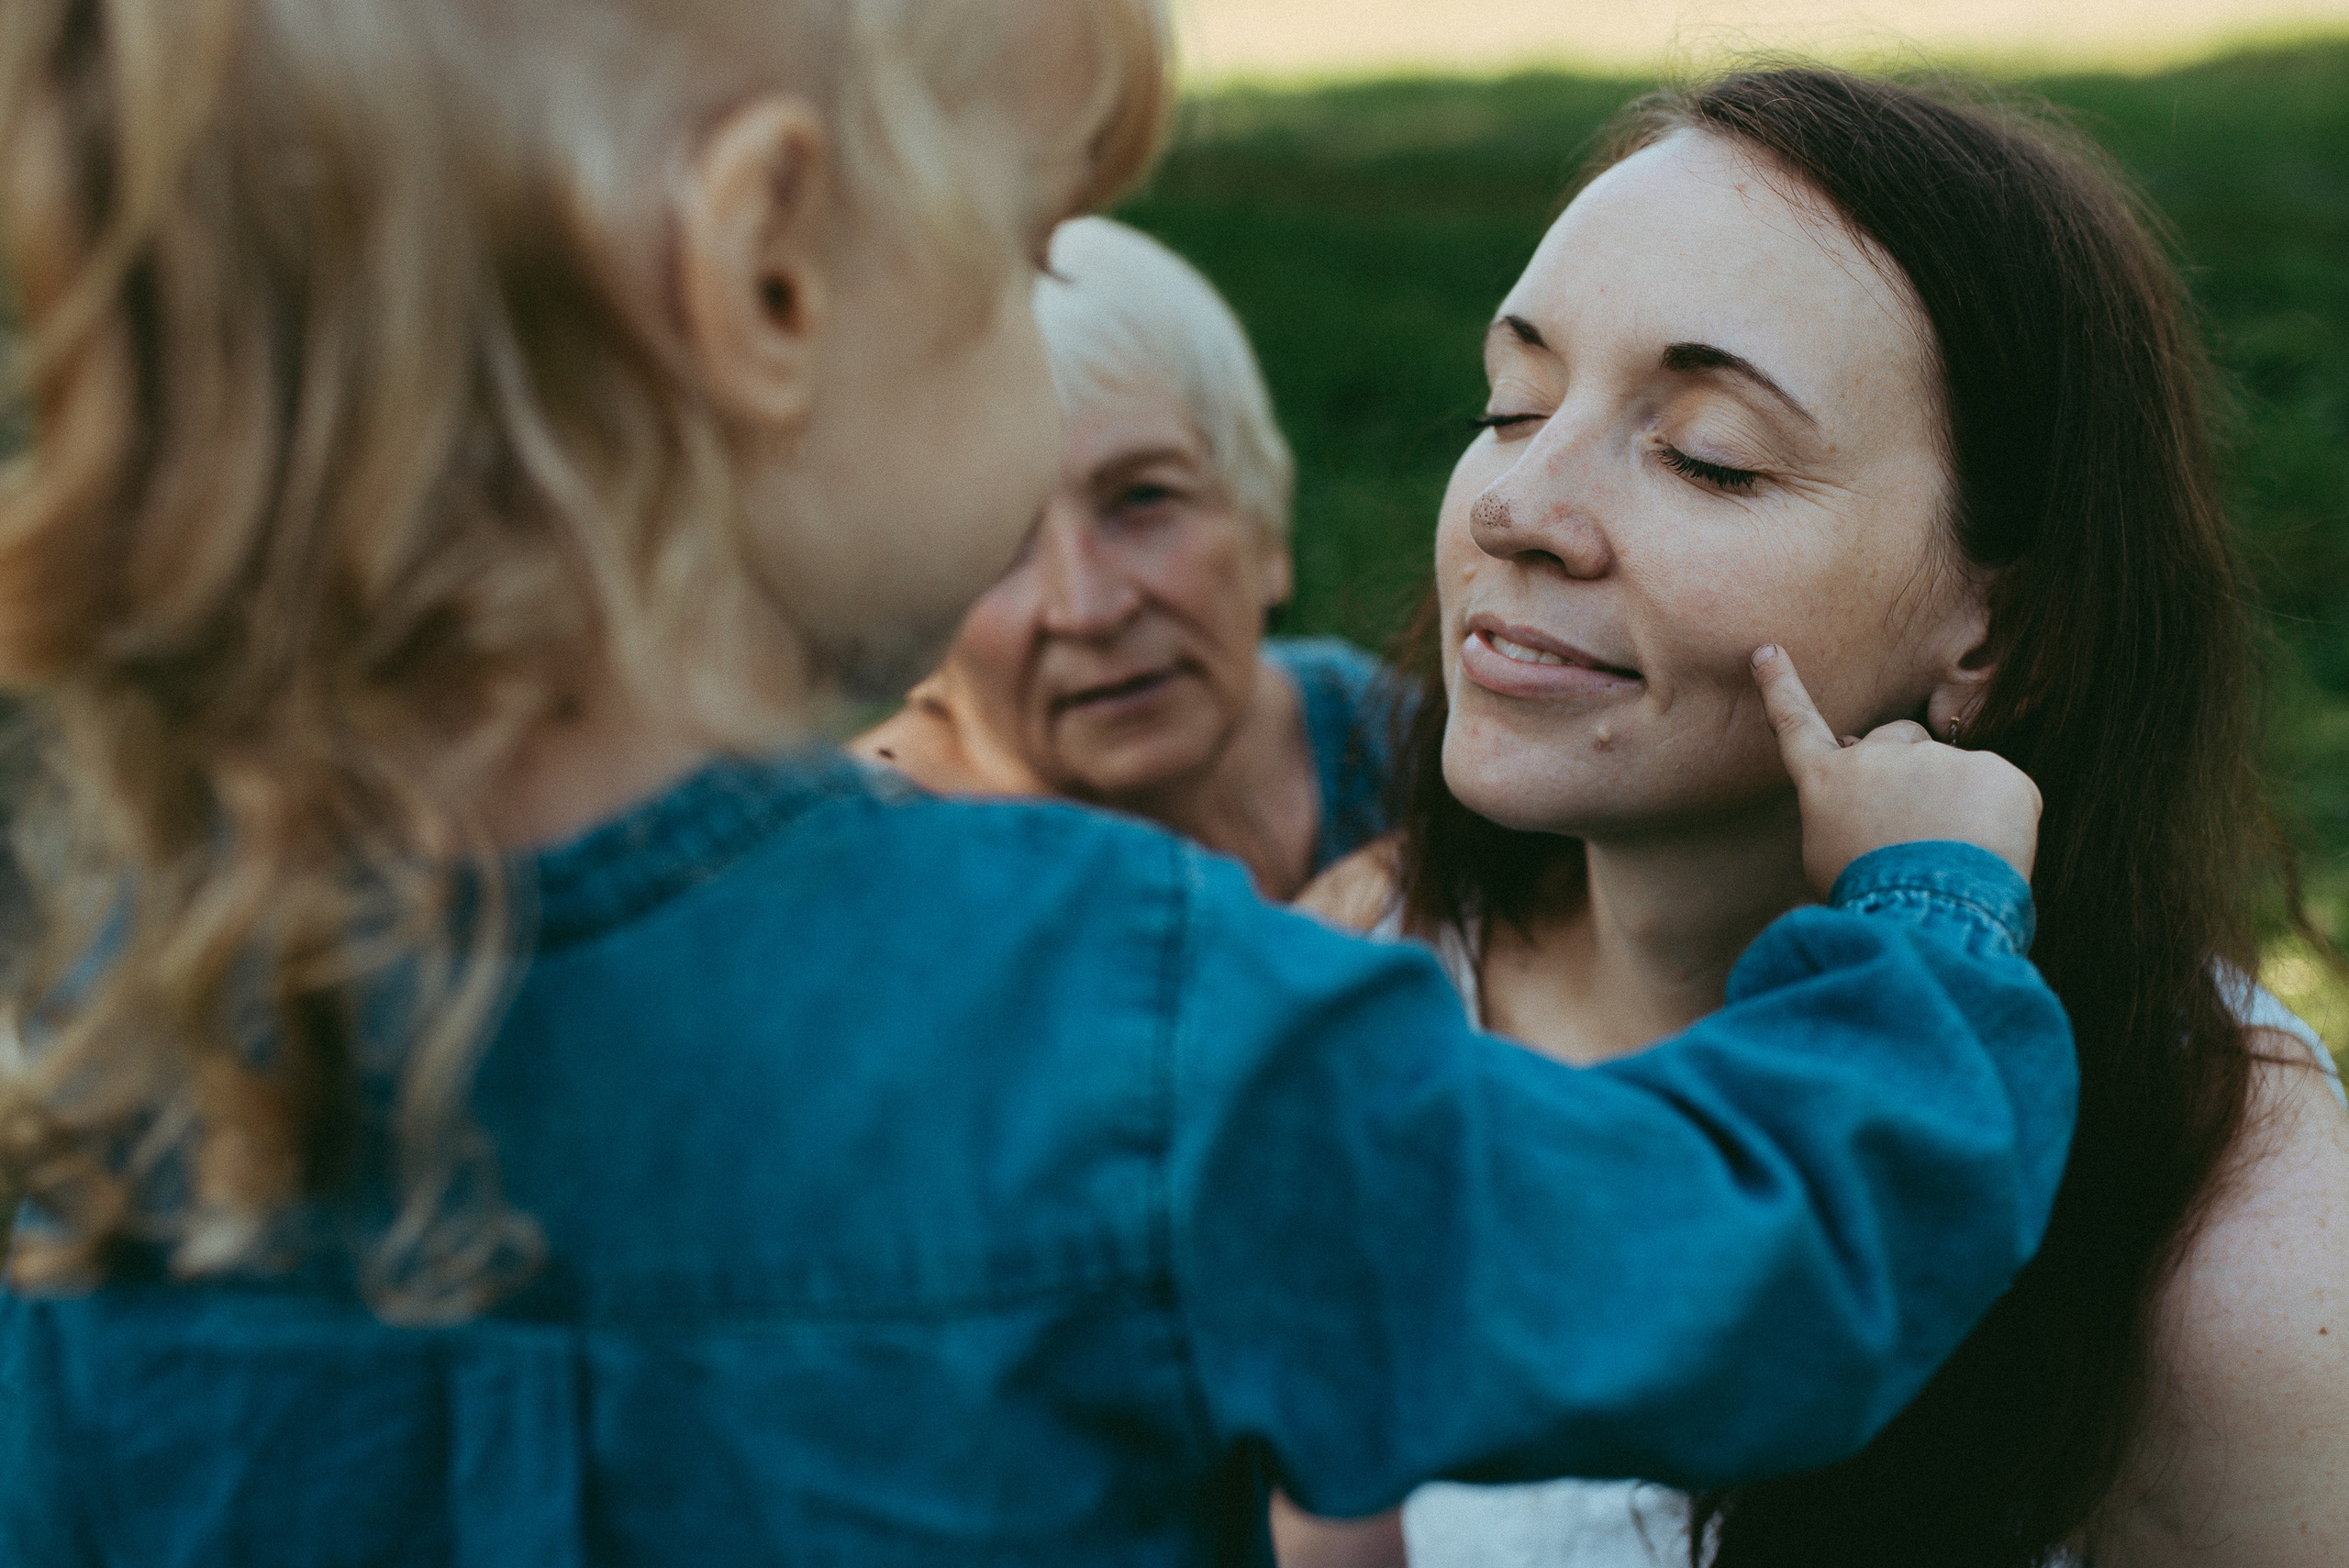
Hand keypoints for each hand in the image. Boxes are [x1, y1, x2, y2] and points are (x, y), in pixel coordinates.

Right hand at [1752, 644, 2039, 895]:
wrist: (1924, 914)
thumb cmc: (1869, 901)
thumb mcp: (1827, 865)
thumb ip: (1840, 823)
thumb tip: (1864, 814)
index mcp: (1827, 782)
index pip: (1797, 726)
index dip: (1781, 688)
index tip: (1767, 651)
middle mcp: (1876, 757)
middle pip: (1896, 737)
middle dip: (1909, 766)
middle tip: (1919, 823)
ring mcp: (1936, 759)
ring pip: (1954, 770)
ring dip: (1959, 804)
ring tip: (1955, 857)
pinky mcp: (1991, 770)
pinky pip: (2003, 791)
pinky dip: (2003, 821)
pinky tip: (1989, 854)